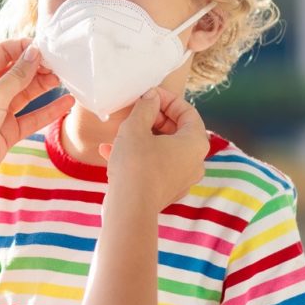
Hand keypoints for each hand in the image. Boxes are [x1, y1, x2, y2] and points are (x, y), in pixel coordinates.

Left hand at [0, 38, 73, 194]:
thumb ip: (16, 76)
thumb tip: (34, 52)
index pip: (2, 53)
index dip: (24, 48)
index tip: (46, 48)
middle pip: (16, 73)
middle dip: (37, 67)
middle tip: (60, 65)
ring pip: (25, 94)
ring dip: (43, 86)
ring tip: (64, 79)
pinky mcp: (7, 132)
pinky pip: (31, 118)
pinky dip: (48, 111)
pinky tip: (66, 103)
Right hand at [102, 87, 208, 210]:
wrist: (129, 209)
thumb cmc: (136, 165)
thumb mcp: (136, 128)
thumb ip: (146, 107)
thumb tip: (152, 97)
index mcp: (195, 143)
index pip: (188, 112)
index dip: (167, 99)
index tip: (149, 95)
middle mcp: (194, 162)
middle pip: (177, 130)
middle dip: (153, 118)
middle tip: (135, 111)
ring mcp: (181, 179)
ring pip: (162, 149)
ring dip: (141, 137)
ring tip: (120, 131)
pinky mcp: (166, 191)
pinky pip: (154, 166)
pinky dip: (137, 156)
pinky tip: (109, 151)